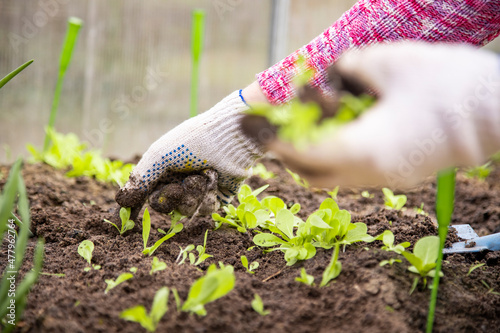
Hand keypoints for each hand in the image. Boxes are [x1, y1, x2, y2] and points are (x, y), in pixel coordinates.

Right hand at [115, 90, 264, 217]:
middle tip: (181, 185)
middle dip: (172, 197)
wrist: (228, 139)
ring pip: (187, 210)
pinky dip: (209, 196)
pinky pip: (207, 210)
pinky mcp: (218, 195)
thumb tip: (120, 201)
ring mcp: (199, 189)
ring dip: (193, 194)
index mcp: (162, 169)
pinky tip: (215, 180)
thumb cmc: (191, 142)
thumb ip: (140, 179)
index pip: (145, 194)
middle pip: (165, 207)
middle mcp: (179, 180)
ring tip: (204, 175)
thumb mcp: (159, 156)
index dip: (135, 207)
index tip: (126, 223)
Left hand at [266, 42, 499, 187]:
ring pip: (332, 177)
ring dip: (312, 152)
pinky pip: (354, 171)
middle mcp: (371, 175)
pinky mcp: (399, 175)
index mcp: (365, 150)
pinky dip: (336, 153)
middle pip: (312, 175)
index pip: (302, 156)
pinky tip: (341, 125)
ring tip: (309, 120)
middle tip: (276, 126)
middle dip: (288, 152)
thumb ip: (347, 71)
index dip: (274, 141)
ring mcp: (387, 180)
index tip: (255, 127)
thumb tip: (329, 77)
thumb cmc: (448, 84)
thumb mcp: (388, 64)